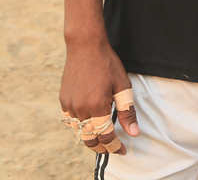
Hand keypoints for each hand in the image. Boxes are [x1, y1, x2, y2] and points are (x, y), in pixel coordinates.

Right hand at [59, 38, 137, 154]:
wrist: (85, 46)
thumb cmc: (107, 64)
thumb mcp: (122, 86)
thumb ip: (127, 112)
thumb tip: (133, 133)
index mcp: (97, 106)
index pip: (106, 136)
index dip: (115, 147)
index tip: (123, 150)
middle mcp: (81, 108)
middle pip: (89, 139)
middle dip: (101, 147)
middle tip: (112, 147)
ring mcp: (70, 105)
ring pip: (79, 131)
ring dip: (90, 137)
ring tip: (101, 137)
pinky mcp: (63, 100)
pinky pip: (71, 120)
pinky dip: (80, 126)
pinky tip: (88, 123)